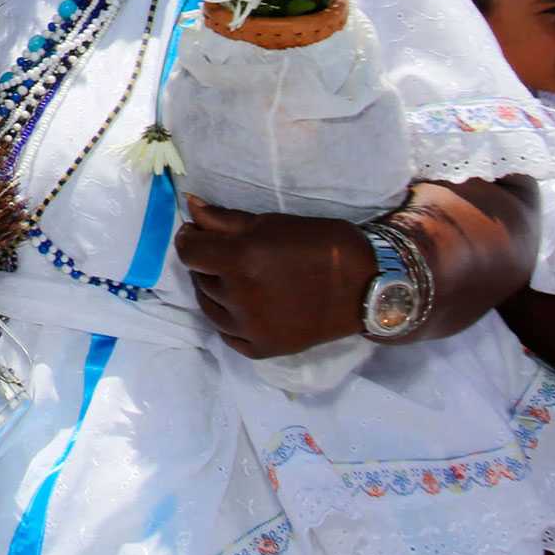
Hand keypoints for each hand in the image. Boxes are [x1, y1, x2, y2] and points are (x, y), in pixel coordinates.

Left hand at [174, 195, 369, 357]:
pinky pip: (228, 335)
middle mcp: (240, 297)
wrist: (366, 286)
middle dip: (208, 263)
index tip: (199, 234)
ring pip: (209, 307)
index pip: (188, 252)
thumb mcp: (271, 223)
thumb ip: (223, 220)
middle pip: (199, 278)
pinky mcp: (263, 349)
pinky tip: (245, 307)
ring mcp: (250, 327)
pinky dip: (230, 320)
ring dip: (216, 291)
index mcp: (240, 260)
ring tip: (239, 279)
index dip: (189, 239)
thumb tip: (190, 206)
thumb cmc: (319, 244)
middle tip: (230, 255)